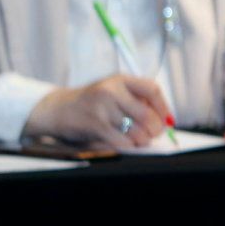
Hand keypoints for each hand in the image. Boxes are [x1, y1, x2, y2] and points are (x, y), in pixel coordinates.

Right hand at [24, 75, 171, 150]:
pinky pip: (123, 141)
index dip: (163, 107)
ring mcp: (103, 108)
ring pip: (137, 130)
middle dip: (155, 128)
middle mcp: (112, 91)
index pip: (152, 90)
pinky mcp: (96, 125)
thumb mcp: (112, 91)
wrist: (56, 109)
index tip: (167, 119)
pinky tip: (127, 143)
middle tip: (154, 134)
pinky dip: (129, 145)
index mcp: (120, 80)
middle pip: (147, 114)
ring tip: (140, 139)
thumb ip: (136, 99)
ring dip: (143, 139)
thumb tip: (165, 119)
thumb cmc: (90, 102)